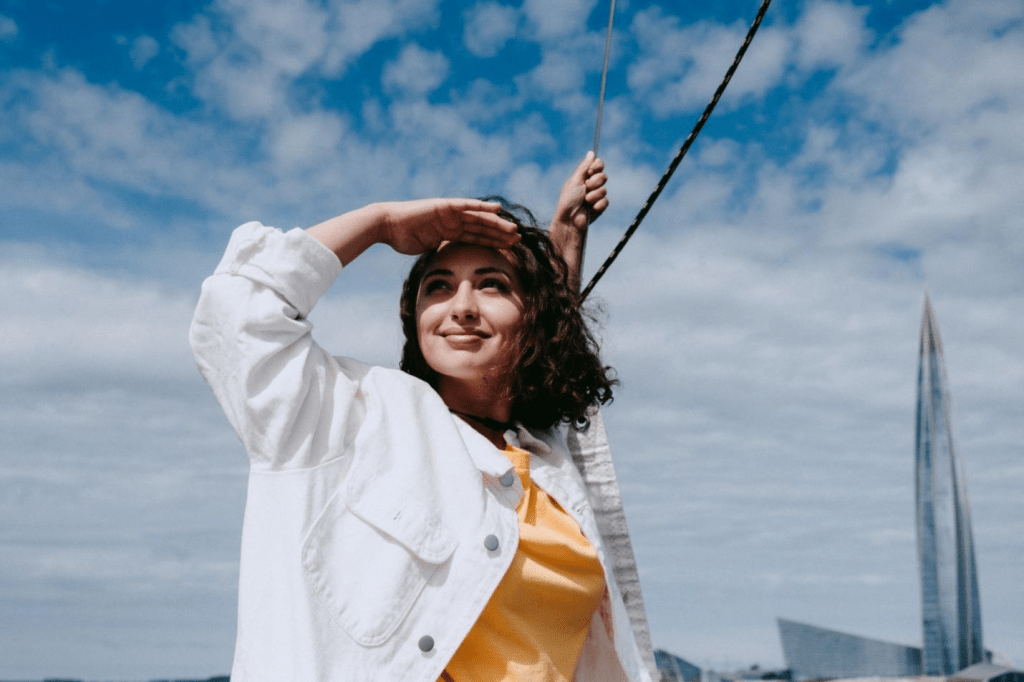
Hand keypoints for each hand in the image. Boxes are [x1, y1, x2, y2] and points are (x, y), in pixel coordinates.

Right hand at [379, 198, 519, 255]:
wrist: (388, 226)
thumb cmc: (402, 238)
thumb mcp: (428, 249)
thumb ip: (440, 253)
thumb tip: (449, 271)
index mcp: (451, 232)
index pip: (477, 238)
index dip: (494, 242)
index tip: (510, 249)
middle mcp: (453, 221)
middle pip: (482, 228)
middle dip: (500, 234)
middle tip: (519, 239)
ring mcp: (450, 212)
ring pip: (479, 218)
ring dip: (496, 223)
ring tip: (514, 229)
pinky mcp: (445, 205)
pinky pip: (467, 206)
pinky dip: (482, 207)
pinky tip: (497, 209)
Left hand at [549, 152, 607, 290]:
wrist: (569, 221)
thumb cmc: (568, 200)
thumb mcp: (575, 180)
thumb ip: (584, 167)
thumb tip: (591, 152)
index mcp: (583, 177)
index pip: (597, 165)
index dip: (597, 167)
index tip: (590, 171)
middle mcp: (590, 185)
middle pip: (603, 176)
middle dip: (594, 182)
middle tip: (585, 188)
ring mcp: (595, 197)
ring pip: (604, 190)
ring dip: (594, 195)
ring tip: (585, 201)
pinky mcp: (599, 208)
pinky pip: (606, 202)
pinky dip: (597, 205)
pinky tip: (590, 209)